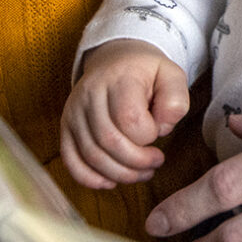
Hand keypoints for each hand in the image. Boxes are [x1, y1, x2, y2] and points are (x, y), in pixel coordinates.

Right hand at [59, 40, 186, 188]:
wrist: (115, 60)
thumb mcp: (172, 75)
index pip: (129, 119)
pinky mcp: (66, 127)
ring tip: (141, 172)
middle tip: (155, 162)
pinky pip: (70, 160)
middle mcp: (90, 94)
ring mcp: (74, 111)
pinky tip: (111, 181)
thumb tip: (161, 128)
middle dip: (137, 162)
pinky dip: (89, 178)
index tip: (159, 131)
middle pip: (109, 141)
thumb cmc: (147, 72)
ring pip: (91, 155)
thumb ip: (175, 101)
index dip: (149, 135)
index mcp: (118, 78)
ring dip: (120, 174)